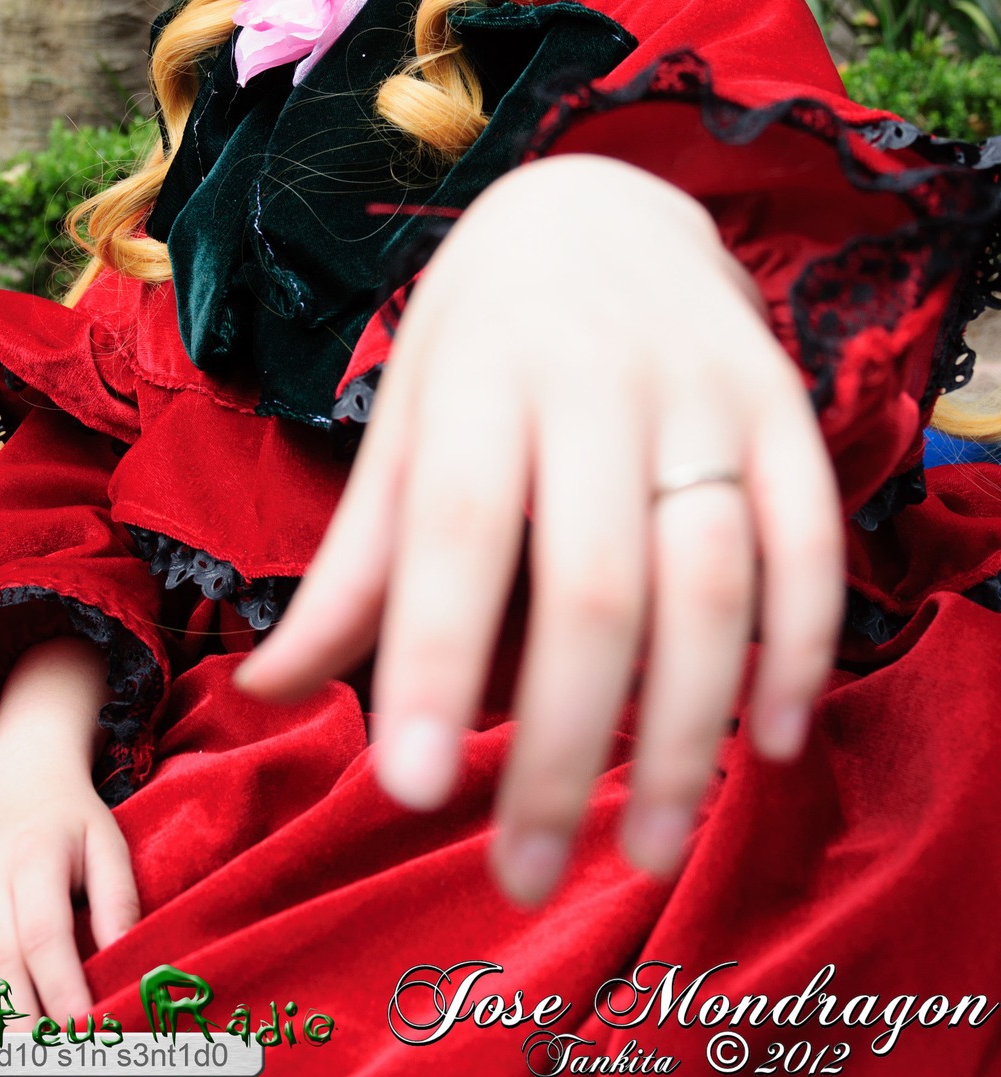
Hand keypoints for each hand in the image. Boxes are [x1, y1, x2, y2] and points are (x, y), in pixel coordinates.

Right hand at [0, 637, 139, 1028]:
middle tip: (43, 1064)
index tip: (81, 1028)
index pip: (43, 932)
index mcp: (34, 857)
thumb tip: (125, 956)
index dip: (60, 984)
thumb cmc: (73, 824)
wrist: (20, 788)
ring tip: (4, 1068)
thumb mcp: (108, 844)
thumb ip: (119, 899)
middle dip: (18, 1021)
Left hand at [234, 154, 844, 903]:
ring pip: (713, 579)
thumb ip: (356, 560)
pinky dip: (801, 648)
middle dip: (564, 744)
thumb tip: (266, 692)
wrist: (603, 203)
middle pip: (593, 582)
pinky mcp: (784, 409)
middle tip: (528, 873)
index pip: (457, 528)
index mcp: (478, 378)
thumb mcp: (405, 416)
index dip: (438, 658)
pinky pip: (811, 539)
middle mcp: (596, 381)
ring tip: (649, 849)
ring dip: (690, 729)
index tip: (414, 791)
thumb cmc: (483, 332)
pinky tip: (775, 743)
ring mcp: (704, 393)